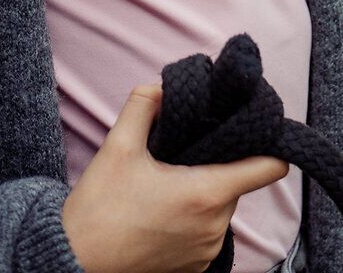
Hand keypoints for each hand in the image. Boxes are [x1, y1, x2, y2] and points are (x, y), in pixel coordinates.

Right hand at [63, 84, 288, 272]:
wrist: (73, 263)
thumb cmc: (97, 210)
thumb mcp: (117, 147)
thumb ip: (145, 105)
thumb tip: (164, 88)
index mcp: (207, 193)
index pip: (270, 168)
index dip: (269, 145)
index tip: (253, 133)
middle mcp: (215, 227)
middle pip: (236, 183)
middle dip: (215, 166)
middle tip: (181, 157)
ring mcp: (206, 252)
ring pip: (219, 209)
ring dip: (202, 195)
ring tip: (165, 186)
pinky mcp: (193, 269)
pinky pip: (205, 234)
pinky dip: (191, 221)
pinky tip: (160, 214)